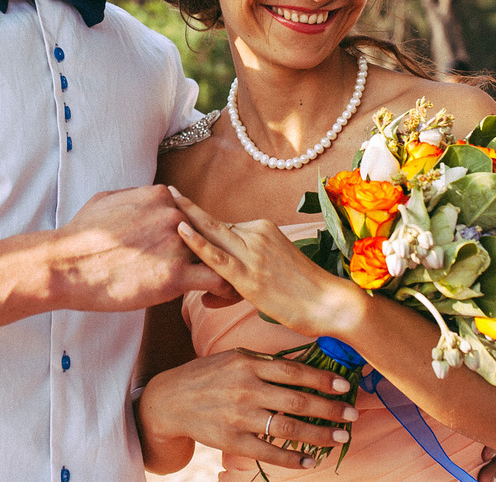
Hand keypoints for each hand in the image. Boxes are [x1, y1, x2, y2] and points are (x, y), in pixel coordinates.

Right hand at [53, 185, 235, 311]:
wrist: (66, 266)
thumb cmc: (81, 235)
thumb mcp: (108, 199)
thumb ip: (137, 196)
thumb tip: (149, 198)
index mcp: (160, 195)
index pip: (191, 214)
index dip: (191, 234)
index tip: (186, 250)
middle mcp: (174, 214)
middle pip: (206, 233)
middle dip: (208, 251)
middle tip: (208, 268)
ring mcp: (177, 244)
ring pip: (214, 256)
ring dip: (218, 270)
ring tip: (217, 284)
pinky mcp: (176, 275)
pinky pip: (218, 280)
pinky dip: (225, 288)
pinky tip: (220, 296)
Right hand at [138, 348, 356, 471]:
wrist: (170, 399)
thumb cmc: (208, 375)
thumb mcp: (233, 357)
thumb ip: (265, 361)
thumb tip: (305, 365)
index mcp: (247, 362)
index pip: (292, 370)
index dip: (321, 378)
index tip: (344, 385)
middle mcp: (244, 388)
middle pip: (296, 400)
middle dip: (329, 408)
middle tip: (352, 414)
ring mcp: (238, 416)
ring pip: (287, 427)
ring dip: (318, 434)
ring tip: (340, 438)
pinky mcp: (231, 440)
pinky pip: (268, 452)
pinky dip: (292, 458)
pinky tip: (311, 461)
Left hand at [173, 193, 356, 338]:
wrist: (332, 303)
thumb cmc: (303, 297)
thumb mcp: (265, 283)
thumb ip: (233, 285)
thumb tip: (207, 296)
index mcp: (263, 229)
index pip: (223, 229)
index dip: (201, 230)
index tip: (180, 210)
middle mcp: (257, 233)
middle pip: (214, 221)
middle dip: (187, 207)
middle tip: (166, 192)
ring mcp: (253, 252)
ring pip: (212, 234)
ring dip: (186, 218)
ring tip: (164, 203)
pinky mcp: (249, 274)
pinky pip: (218, 255)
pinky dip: (197, 242)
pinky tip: (180, 230)